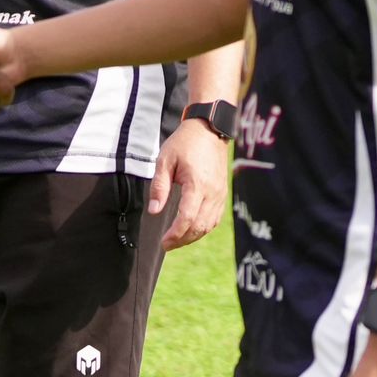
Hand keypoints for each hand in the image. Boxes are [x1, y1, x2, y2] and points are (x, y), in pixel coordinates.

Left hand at [149, 118, 228, 250]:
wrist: (208, 130)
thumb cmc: (184, 143)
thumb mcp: (165, 161)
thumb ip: (159, 187)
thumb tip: (154, 211)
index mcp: (197, 184)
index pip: (188, 217)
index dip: (176, 234)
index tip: (164, 242)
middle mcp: (212, 192)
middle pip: (199, 226)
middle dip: (182, 240)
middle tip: (167, 245)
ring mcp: (220, 194)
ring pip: (209, 225)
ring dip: (193, 236)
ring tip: (176, 241)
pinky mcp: (222, 194)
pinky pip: (215, 218)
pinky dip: (203, 228)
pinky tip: (191, 231)